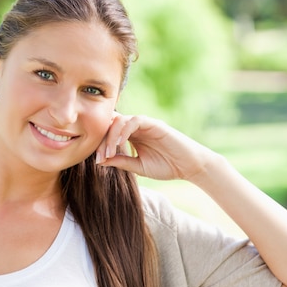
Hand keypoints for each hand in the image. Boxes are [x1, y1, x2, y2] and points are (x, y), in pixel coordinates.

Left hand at [95, 114, 216, 181]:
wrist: (189, 166)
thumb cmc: (166, 166)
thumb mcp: (138, 167)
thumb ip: (120, 162)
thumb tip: (100, 161)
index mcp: (131, 137)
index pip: (109, 133)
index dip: (101, 145)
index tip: (98, 161)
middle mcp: (136, 128)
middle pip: (111, 124)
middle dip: (103, 140)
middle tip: (100, 157)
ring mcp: (145, 124)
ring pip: (120, 120)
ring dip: (112, 136)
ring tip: (109, 152)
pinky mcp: (154, 124)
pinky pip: (135, 120)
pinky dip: (125, 130)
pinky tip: (121, 144)